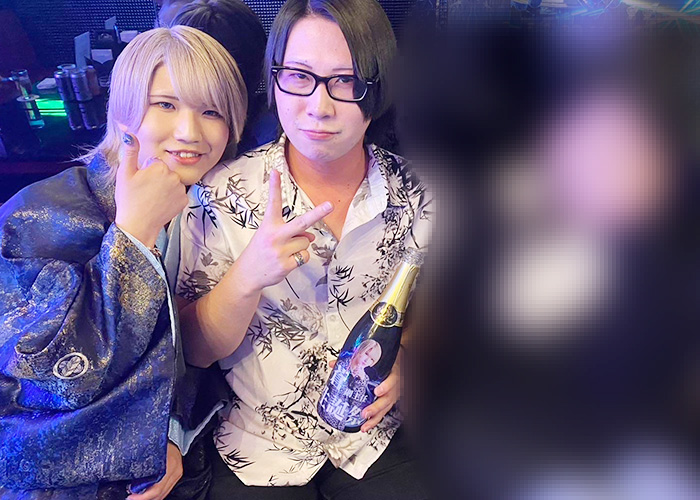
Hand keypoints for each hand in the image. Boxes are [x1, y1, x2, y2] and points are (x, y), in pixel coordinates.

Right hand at [114, 130, 187, 247]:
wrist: (138, 225)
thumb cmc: (129, 199)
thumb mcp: (125, 173)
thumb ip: (130, 151)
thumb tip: (128, 132)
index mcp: (160, 167)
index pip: (155, 162)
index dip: (146, 171)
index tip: (140, 181)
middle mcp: (174, 176)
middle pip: (165, 171)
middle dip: (157, 178)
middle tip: (145, 190)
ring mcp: (181, 189)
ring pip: (172, 182)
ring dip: (165, 187)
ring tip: (152, 197)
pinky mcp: (184, 201)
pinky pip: (178, 193)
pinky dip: (171, 197)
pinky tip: (161, 203)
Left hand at [127, 442, 182, 499]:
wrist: (174, 437)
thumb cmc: (162, 441)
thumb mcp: (151, 451)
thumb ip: (143, 463)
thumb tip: (128, 476)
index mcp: (169, 465)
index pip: (157, 488)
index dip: (143, 497)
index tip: (131, 497)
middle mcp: (175, 472)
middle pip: (160, 494)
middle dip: (144, 499)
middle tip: (131, 498)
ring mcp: (177, 475)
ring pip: (163, 494)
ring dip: (150, 498)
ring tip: (137, 497)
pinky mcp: (177, 476)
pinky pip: (166, 490)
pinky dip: (157, 495)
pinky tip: (148, 494)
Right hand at [235, 169, 332, 292]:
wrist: (247, 274)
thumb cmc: (261, 251)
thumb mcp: (272, 237)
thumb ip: (292, 233)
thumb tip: (311, 237)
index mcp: (268, 225)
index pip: (273, 203)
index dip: (275, 187)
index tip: (275, 172)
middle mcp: (274, 236)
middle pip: (301, 223)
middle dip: (317, 214)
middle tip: (330, 205)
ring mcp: (280, 251)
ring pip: (306, 242)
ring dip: (300, 246)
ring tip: (284, 251)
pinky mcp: (285, 265)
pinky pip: (304, 256)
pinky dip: (300, 258)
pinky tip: (287, 261)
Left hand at [360, 346, 402, 432]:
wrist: (398, 361)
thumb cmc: (386, 360)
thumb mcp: (376, 357)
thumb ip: (355, 359)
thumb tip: (334, 363)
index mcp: (392, 371)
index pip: (393, 379)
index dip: (386, 386)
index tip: (377, 391)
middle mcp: (395, 384)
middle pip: (388, 398)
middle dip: (377, 407)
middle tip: (366, 412)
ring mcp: (393, 394)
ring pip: (386, 407)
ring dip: (375, 417)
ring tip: (365, 425)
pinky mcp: (389, 400)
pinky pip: (384, 411)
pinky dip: (375, 419)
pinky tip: (367, 425)